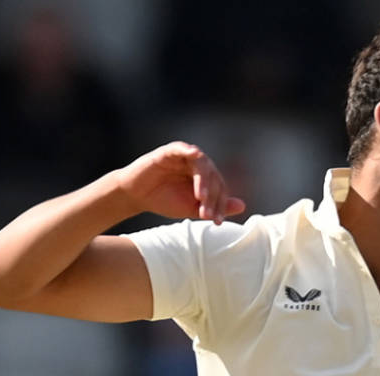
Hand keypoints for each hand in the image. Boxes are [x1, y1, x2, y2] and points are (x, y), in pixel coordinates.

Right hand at [114, 141, 246, 223]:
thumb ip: (215, 206)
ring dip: (203, 180)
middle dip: (212, 196)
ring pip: (201, 164)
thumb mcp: (192, 208)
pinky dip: (188, 150)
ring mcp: (184, 157)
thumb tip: (242, 206)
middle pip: (213, 176)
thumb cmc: (165, 200)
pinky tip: (194, 154)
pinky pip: (181, 148)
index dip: (220, 205)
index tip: (216, 222)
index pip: (219, 188)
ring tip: (200, 197)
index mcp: (205, 177)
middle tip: (207, 213)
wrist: (137, 197)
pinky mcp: (168, 152)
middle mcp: (197, 165)